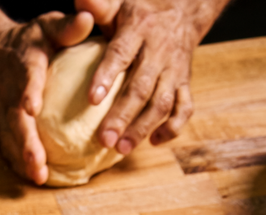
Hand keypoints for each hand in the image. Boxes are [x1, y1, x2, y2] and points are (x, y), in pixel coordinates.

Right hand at [0, 9, 94, 183]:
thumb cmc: (30, 42)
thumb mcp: (47, 27)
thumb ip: (67, 27)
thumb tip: (87, 19)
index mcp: (24, 66)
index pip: (25, 80)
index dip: (27, 93)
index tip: (31, 108)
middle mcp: (9, 92)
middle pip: (15, 120)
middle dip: (26, 142)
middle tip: (38, 163)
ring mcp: (0, 112)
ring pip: (9, 139)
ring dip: (22, 159)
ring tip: (38, 177)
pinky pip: (8, 147)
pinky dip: (19, 163)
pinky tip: (34, 178)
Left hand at [77, 0, 227, 152]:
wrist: (184, 8)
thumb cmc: (138, 13)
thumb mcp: (118, 4)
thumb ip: (98, 6)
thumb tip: (80, 1)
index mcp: (139, 30)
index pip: (121, 54)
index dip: (107, 75)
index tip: (91, 99)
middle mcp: (159, 51)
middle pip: (141, 87)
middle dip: (122, 116)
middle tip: (104, 140)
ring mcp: (174, 69)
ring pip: (162, 103)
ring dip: (143, 128)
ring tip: (121, 149)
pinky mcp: (185, 83)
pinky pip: (185, 107)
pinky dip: (172, 127)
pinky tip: (153, 142)